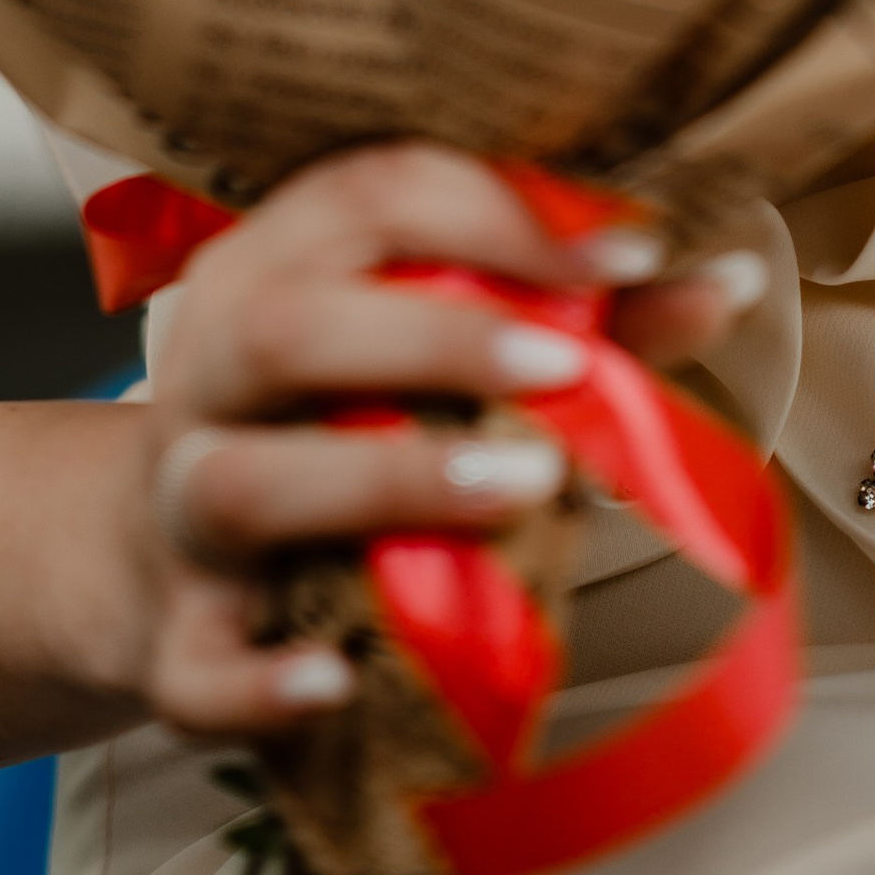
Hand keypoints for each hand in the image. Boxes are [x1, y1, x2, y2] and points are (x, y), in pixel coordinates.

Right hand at [115, 140, 761, 738]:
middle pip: (291, 327)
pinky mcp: (173, 637)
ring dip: (381, 482)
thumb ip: (581, 315)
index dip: (502, 211)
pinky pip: (197, 665)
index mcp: (278, 261)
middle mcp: (212, 366)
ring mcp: (180, 504)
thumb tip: (726, 277)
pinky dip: (263, 679)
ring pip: (241, 481)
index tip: (632, 246)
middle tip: (568, 365)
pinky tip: (339, 680)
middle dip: (436, 338)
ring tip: (520, 487)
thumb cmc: (328, 421)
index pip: (371, 193)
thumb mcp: (430, 347)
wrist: (148, 554)